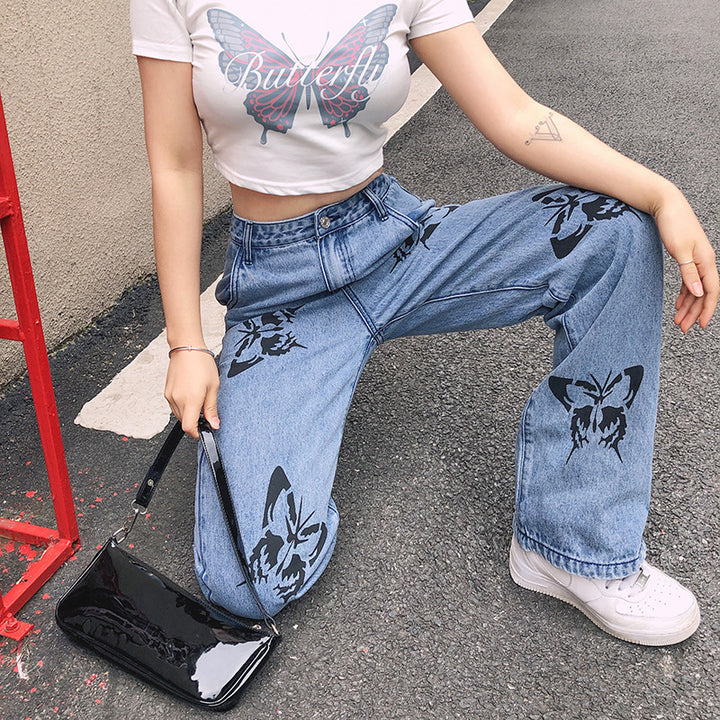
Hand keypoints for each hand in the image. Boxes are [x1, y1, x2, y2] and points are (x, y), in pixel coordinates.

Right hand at [164, 350, 219, 437]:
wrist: (187, 348)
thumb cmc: (201, 363)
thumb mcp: (213, 387)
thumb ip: (212, 408)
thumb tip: (214, 424)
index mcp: (191, 399)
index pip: (189, 427)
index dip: (197, 433)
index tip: (204, 431)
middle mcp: (177, 399)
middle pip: (185, 422)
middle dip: (195, 422)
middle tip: (206, 411)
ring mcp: (170, 396)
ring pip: (179, 415)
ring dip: (189, 413)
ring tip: (199, 398)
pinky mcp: (166, 392)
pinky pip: (174, 406)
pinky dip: (183, 406)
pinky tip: (190, 394)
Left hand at [653, 189, 718, 332]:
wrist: (667, 205)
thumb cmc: (674, 224)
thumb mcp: (680, 250)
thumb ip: (689, 272)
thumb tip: (699, 294)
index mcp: (706, 261)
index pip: (711, 291)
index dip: (708, 310)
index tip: (702, 326)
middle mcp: (704, 262)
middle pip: (703, 294)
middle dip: (695, 312)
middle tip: (683, 328)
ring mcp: (696, 260)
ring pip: (696, 289)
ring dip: (688, 306)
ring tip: (678, 321)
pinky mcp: (687, 257)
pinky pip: (689, 281)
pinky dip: (685, 294)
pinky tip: (678, 304)